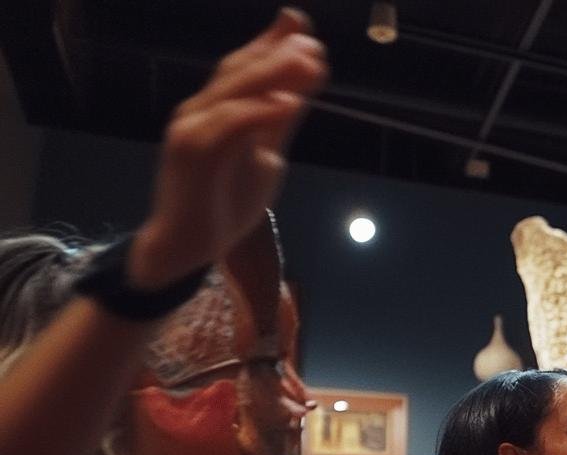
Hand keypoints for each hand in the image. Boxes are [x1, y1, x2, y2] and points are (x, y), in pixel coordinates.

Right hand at [130, 7, 327, 289]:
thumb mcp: (263, 156)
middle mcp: (198, 112)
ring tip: (307, 59)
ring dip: (272, 74)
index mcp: (215, 109)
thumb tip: (301, 91)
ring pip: (234, 94)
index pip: (243, 68)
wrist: (186, 246)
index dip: (270, 44)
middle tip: (311, 41)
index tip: (301, 25)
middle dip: (276, 54)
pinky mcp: (192, 155)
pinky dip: (257, 113)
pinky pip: (229, 128)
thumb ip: (279, 123)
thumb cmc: (223, 200)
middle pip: (239, 73)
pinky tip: (286, 103)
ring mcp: (191, 130)